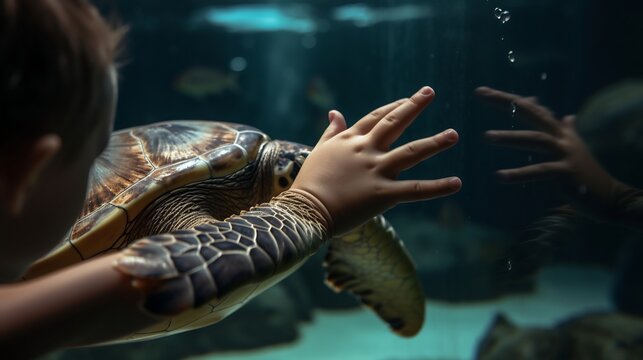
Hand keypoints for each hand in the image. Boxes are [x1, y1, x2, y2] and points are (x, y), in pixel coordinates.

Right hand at [292, 86, 461, 234]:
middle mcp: (366, 151)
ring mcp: (376, 171)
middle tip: (430, 92)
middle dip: (413, 106)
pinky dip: (438, 187)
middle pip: (394, 123)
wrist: (305, 209)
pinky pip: (415, 190)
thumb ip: (332, 131)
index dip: (393, 107)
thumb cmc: (310, 182)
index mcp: (350, 140)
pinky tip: (457, 183)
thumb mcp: (320, 151)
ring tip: (454, 134)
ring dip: (435, 142)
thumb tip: (335, 111)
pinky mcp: (383, 194)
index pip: (375, 118)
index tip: (407, 99)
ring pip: (412, 152)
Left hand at [475, 86, 623, 219]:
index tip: (483, 91)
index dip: (509, 99)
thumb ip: (564, 129)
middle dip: (508, 102)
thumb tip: (563, 115)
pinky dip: (520, 174)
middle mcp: (562, 137)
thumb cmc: (585, 173)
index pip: (531, 108)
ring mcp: (565, 154)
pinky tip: (500, 176)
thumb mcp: (573, 147)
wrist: (609, 195)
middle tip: (482, 94)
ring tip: (486, 136)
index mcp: (559, 131)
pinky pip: (540, 171)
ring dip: (510, 137)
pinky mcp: (567, 173)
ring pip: (536, 139)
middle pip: (532, 113)